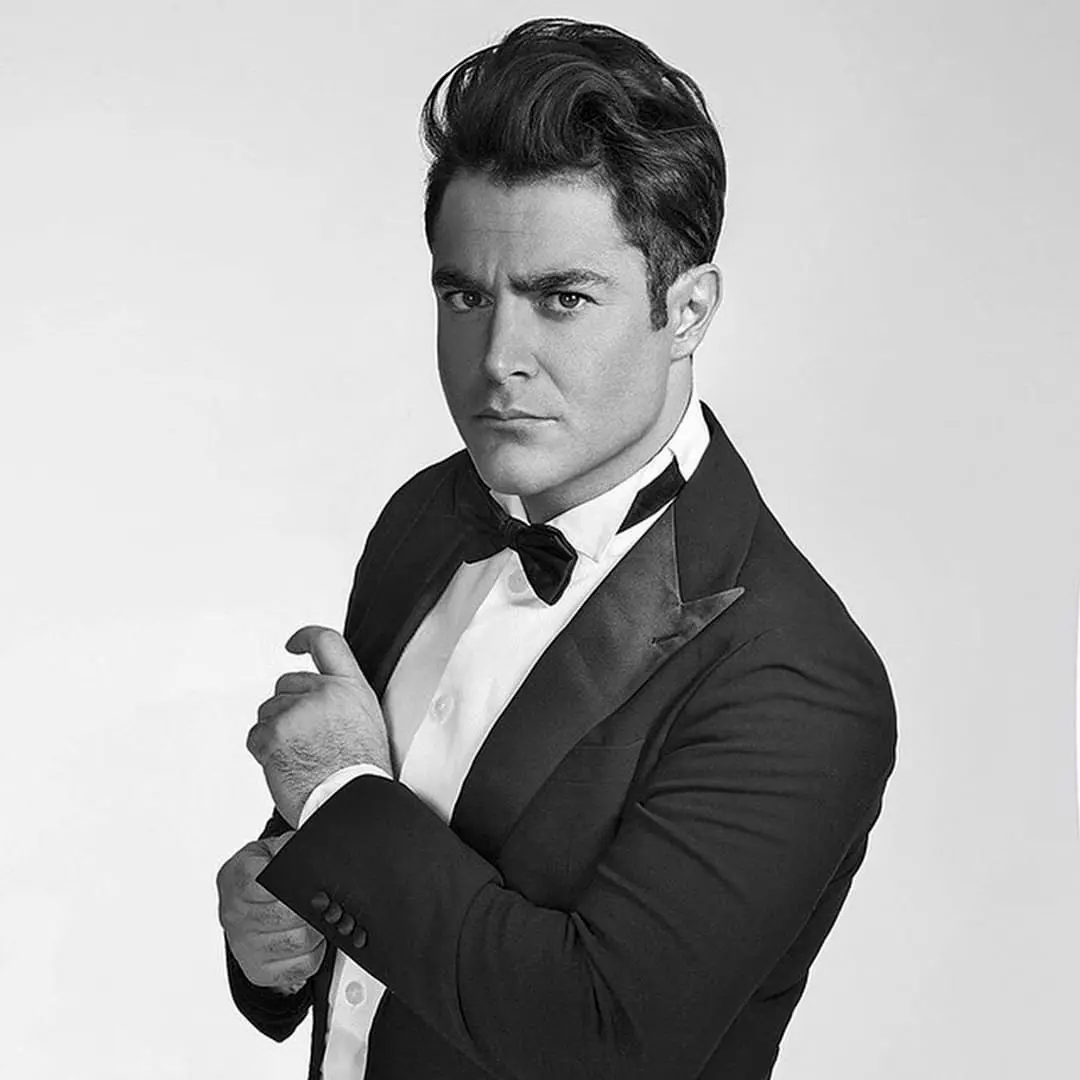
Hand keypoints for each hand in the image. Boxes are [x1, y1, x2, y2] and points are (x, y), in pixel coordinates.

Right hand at [217, 832, 325, 994]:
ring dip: (317, 929)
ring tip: (320, 917)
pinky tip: (312, 939)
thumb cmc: (260, 875)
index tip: (308, 882)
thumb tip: (309, 849)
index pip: (262, 882)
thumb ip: (286, 846)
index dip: (291, 883)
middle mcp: (234, 915)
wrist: (243, 904)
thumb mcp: (268, 850)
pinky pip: (301, 966)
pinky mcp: (259, 971)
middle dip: (312, 907)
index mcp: (234, 879)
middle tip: (326, 900)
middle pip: (287, 915)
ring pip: (298, 941)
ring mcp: (244, 946)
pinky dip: (315, 953)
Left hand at [247, 625, 390, 826]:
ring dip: (275, 731)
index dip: (305, 638)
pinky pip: (255, 735)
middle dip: (287, 707)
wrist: (348, 804)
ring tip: (299, 757)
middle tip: (303, 739)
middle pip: (286, 683)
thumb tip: (319, 694)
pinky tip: (285, 765)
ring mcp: (296, 712)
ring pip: (268, 710)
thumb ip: (342, 698)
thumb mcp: (366, 721)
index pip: (327, 642)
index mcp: (351, 688)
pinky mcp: (273, 734)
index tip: (293, 645)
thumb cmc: (359, 773)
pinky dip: (263, 751)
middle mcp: (324, 693)